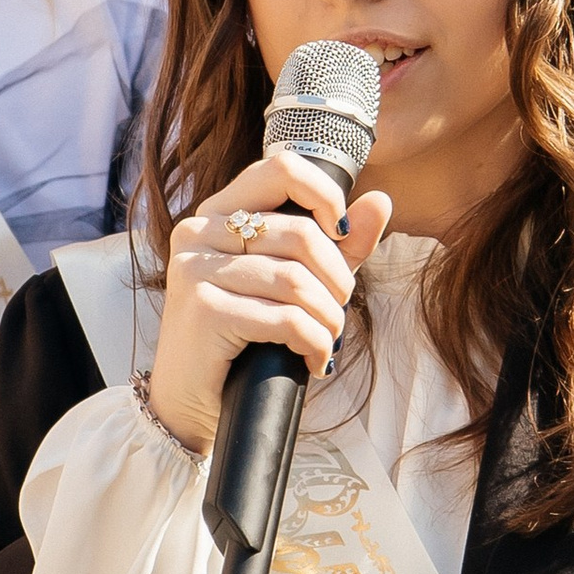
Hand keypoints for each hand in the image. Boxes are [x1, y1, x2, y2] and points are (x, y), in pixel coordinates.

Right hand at [146, 153, 393, 455]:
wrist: (192, 404)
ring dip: (329, 318)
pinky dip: (313, 343)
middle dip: (337, 279)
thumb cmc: (243, 340)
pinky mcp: (203, 310)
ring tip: (327, 340)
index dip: (326, 196)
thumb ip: (338, 244)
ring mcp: (196, 269)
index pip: (281, 168)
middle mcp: (198, 231)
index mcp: (218, 213)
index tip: (342, 235)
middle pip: (300, 233)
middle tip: (338, 310)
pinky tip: (314, 361)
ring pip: (296, 280)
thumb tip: (381, 201)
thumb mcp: (297, 284)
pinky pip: (285, 318)